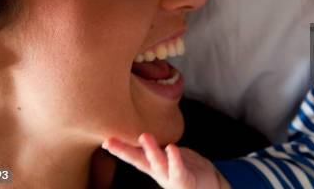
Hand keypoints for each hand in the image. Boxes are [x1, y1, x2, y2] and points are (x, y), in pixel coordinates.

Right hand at [102, 133, 228, 188]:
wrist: (208, 185)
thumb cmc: (186, 167)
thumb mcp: (169, 156)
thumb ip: (156, 148)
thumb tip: (142, 130)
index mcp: (153, 165)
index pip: (135, 154)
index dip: (120, 148)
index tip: (105, 141)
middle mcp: (158, 172)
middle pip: (140, 161)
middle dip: (125, 152)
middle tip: (109, 141)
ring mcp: (171, 178)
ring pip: (159, 164)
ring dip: (151, 151)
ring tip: (144, 135)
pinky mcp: (185, 181)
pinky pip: (179, 170)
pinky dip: (175, 160)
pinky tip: (171, 148)